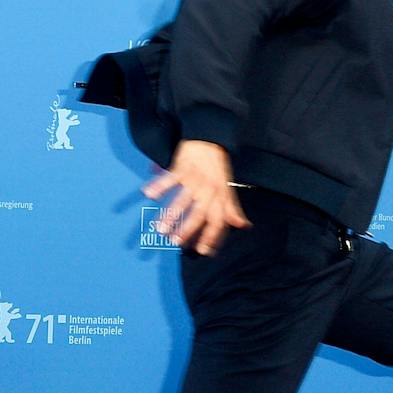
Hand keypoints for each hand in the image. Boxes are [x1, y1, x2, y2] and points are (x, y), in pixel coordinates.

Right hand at [143, 140, 250, 255]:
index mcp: (221, 197)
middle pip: (200, 213)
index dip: (212, 237)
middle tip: (176, 243)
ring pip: (183, 200)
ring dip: (171, 215)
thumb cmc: (216, 169)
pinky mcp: (182, 167)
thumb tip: (244, 226)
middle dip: (188, 230)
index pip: (218, 221)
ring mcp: (195, 179)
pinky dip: (159, 185)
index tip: (203, 251)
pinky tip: (148, 195)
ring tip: (160, 228)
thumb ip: (233, 209)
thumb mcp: (227, 189)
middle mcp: (209, 190)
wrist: (209, 141)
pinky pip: (170, 177)